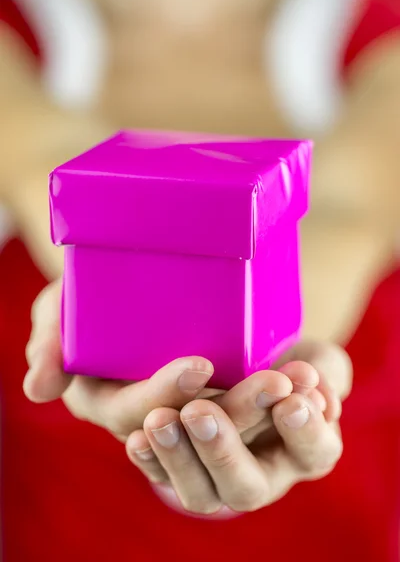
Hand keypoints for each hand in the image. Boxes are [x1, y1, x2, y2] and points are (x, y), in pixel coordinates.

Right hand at [25, 280, 351, 516]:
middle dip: (236, 413)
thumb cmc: (97, 295)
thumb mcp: (64, 307)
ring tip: (301, 380)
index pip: (135, 414)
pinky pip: (268, 418)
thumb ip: (50, 341)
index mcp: (114, 402)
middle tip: (273, 382)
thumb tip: (38, 389)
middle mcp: (160, 418)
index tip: (199, 367)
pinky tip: (316, 381)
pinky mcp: (236, 396)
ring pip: (239, 430)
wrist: (154, 282)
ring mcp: (199, 410)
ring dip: (273, 411)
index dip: (164, 396)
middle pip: (196, 432)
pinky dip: (294, 406)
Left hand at [125, 341, 350, 515]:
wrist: (230, 353)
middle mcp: (259, 473)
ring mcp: (213, 476)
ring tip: (160, 421)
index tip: (289, 398)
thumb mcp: (308, 355)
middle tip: (201, 413)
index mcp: (300, 448)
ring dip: (178, 457)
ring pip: (199, 493)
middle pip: (246, 487)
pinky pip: (158, 474)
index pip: (315, 453)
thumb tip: (310, 384)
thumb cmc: (275, 356)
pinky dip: (149, 459)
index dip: (305, 432)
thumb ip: (321, 367)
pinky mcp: (173, 465)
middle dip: (224, 452)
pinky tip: (138, 439)